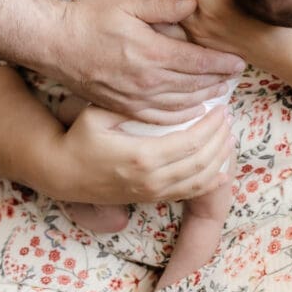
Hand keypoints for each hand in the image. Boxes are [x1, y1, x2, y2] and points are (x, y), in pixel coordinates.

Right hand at [42, 104, 234, 204]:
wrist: (62, 173)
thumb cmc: (79, 137)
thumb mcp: (98, 113)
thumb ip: (130, 106)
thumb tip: (162, 93)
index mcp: (142, 156)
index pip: (191, 142)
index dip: (211, 126)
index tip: (220, 106)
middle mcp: (151, 179)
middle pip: (201, 162)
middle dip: (220, 139)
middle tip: (228, 116)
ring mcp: (152, 192)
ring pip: (199, 180)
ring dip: (219, 158)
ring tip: (229, 136)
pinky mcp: (150, 198)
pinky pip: (188, 193)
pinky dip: (209, 181)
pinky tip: (221, 168)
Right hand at [48, 0, 244, 124]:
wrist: (54, 44)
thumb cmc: (89, 18)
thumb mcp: (127, 3)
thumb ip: (163, 5)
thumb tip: (194, 5)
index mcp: (151, 52)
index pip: (197, 62)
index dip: (221, 63)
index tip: (239, 62)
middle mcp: (146, 81)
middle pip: (194, 86)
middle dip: (218, 82)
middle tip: (236, 77)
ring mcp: (134, 99)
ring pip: (181, 106)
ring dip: (205, 101)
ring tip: (221, 94)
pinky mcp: (123, 109)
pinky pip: (161, 119)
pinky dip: (182, 117)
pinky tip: (192, 112)